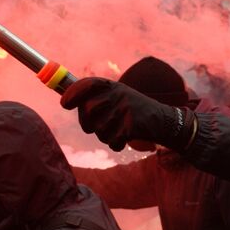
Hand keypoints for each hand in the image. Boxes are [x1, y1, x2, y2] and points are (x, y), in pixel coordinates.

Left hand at [61, 78, 193, 153]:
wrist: (164, 122)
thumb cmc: (135, 112)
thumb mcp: (117, 98)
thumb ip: (96, 98)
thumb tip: (64, 99)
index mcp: (112, 86)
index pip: (87, 84)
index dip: (72, 94)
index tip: (65, 104)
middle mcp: (118, 94)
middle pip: (88, 111)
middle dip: (88, 124)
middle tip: (96, 128)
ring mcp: (126, 108)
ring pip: (99, 129)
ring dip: (105, 136)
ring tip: (117, 132)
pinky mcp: (133, 124)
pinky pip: (112, 140)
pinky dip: (116, 144)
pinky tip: (125, 140)